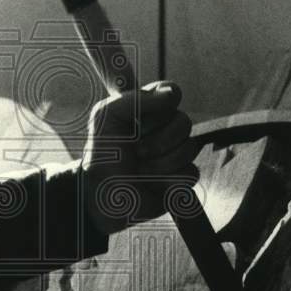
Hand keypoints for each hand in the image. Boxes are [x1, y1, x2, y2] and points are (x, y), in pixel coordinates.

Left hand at [83, 81, 198, 235]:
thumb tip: (170, 95)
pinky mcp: (181, 179)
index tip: (149, 113)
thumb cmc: (101, 157)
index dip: (165, 101)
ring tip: (140, 171)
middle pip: (184, 121)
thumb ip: (132, 99)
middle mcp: (164, 130)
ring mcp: (175, 154)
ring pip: (189, 148)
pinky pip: (189, 174)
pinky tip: (152, 185)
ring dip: (160, 163)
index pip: (170, 92)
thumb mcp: (105, 120)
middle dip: (159, 140)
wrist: (100, 198)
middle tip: (137, 152)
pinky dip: (167, 181)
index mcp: (147, 112)